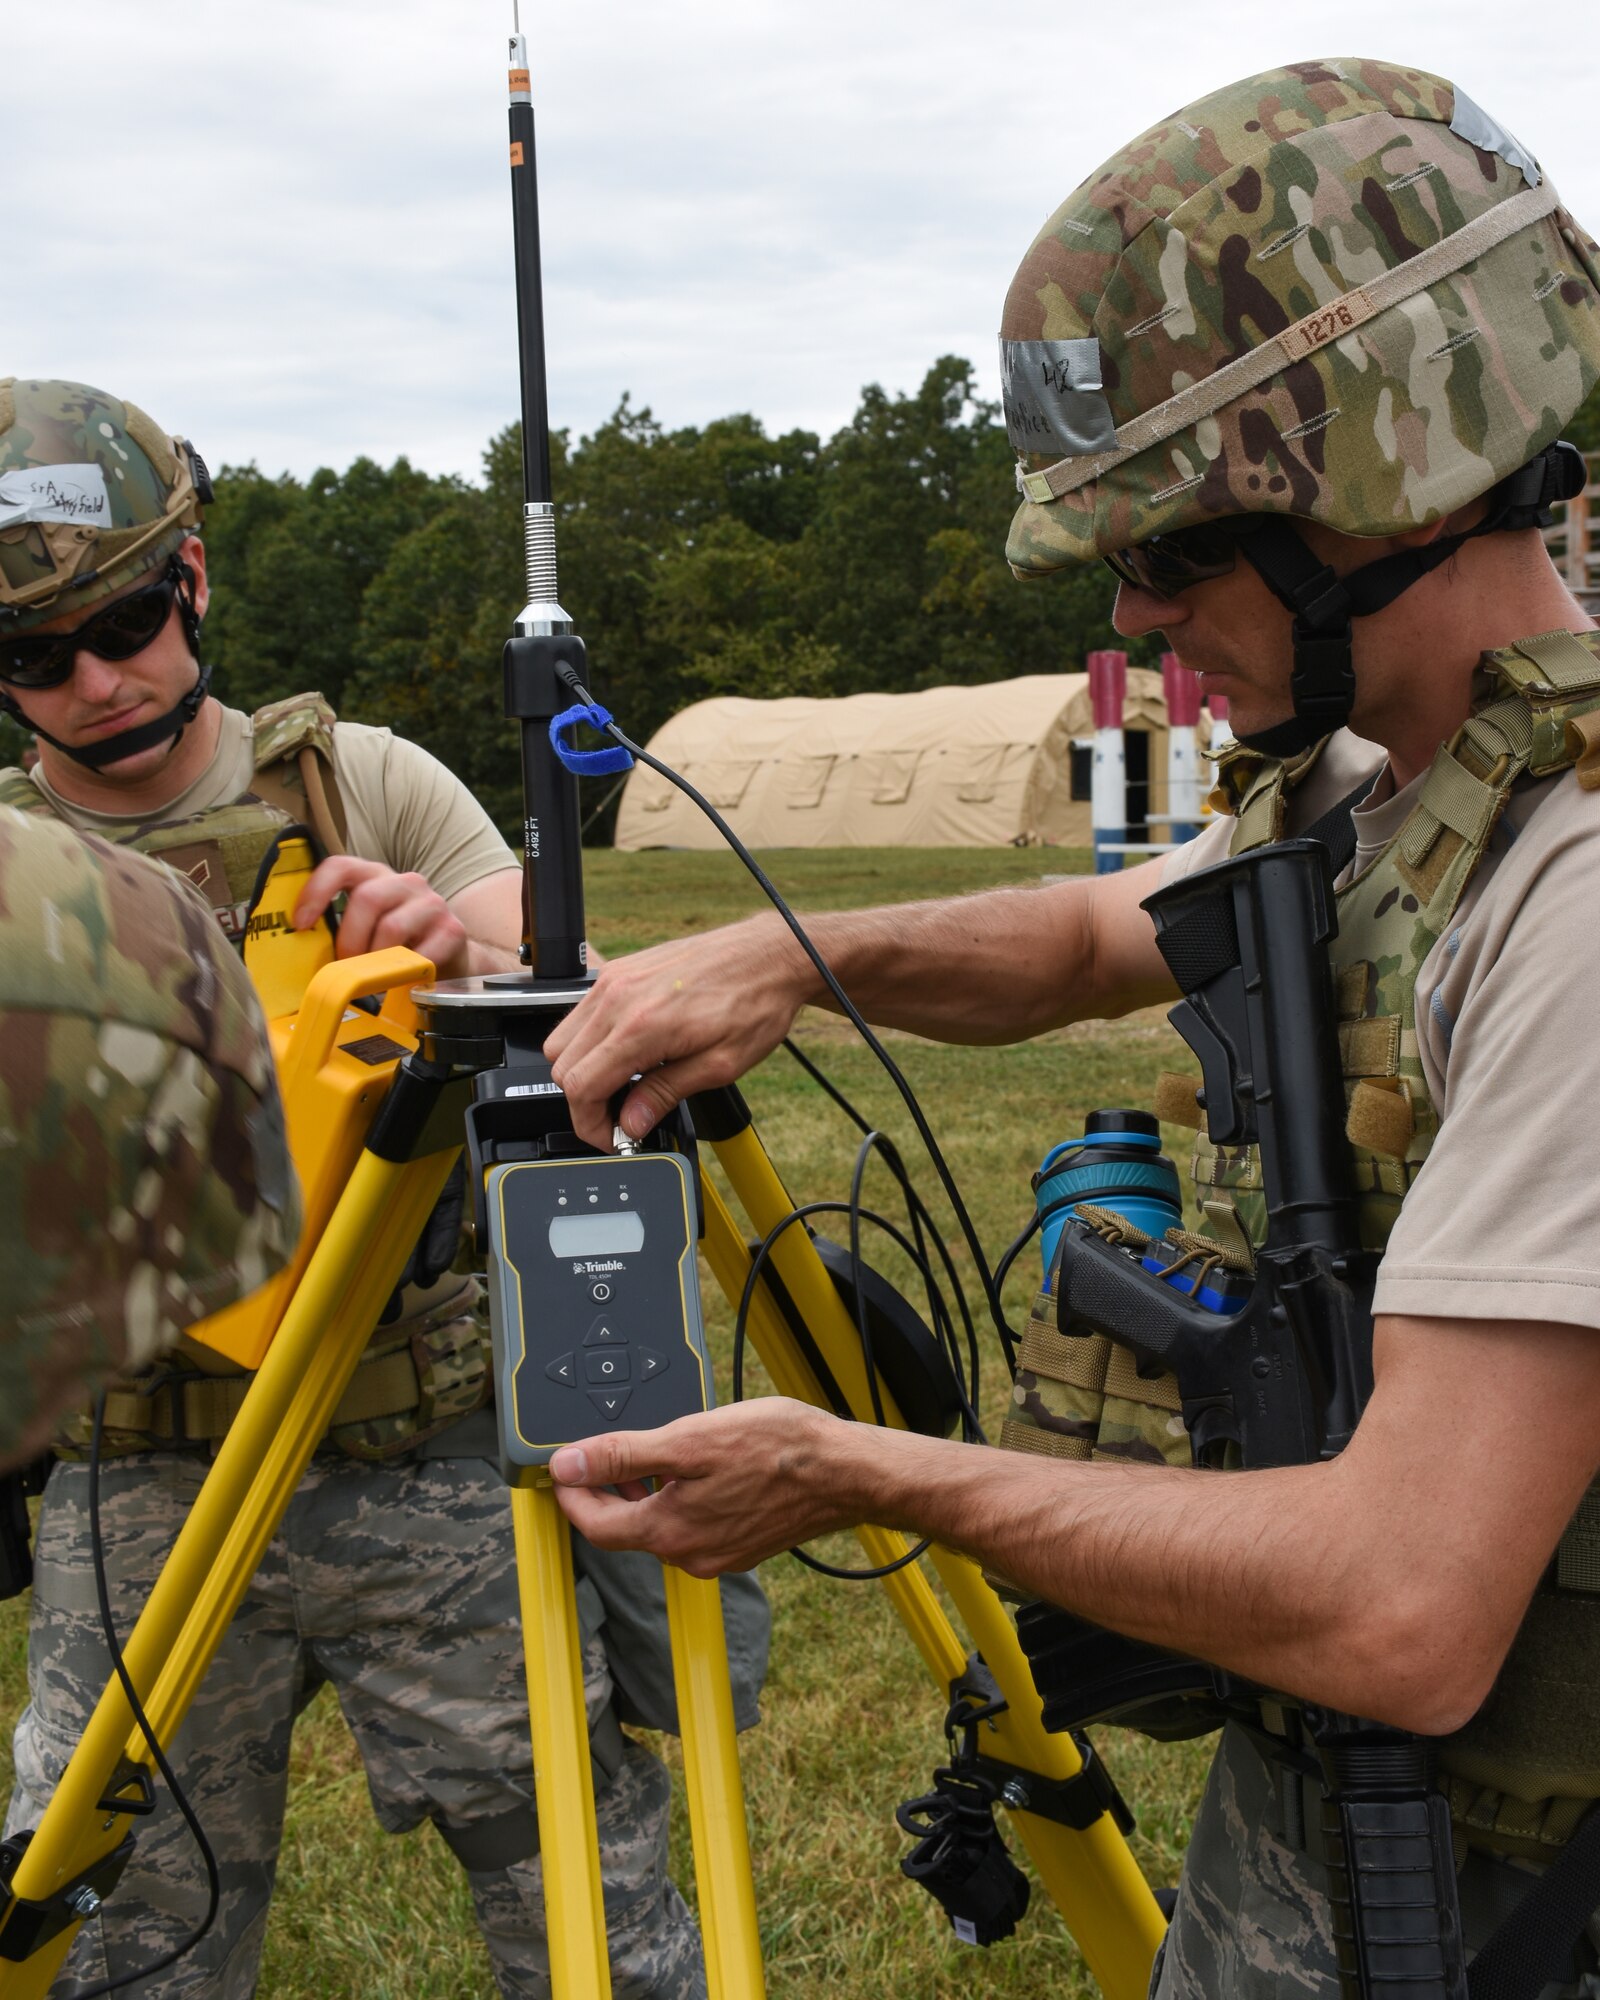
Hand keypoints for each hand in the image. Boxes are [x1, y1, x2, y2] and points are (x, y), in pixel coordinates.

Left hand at [295, 856, 468, 977]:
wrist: (452, 958)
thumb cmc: (400, 944)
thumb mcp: (367, 929)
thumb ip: (340, 929)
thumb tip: (301, 953)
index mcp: (376, 877)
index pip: (341, 866)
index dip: (316, 891)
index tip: (302, 923)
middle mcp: (405, 882)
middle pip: (367, 899)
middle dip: (350, 939)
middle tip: (347, 966)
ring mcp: (431, 903)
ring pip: (392, 927)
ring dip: (376, 960)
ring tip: (374, 978)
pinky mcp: (452, 929)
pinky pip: (421, 954)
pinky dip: (406, 973)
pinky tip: (403, 981)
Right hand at [544, 916, 812, 1149]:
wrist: (770, 955)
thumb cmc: (755, 1002)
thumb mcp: (719, 1065)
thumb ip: (664, 1094)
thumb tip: (630, 1122)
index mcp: (640, 1025)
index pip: (580, 1087)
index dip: (591, 1124)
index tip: (613, 1136)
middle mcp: (618, 997)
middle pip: (562, 1066)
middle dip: (585, 1101)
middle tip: (621, 1116)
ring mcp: (614, 978)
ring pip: (563, 1039)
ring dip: (584, 1070)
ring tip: (625, 1085)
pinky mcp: (619, 969)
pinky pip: (581, 1014)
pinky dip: (592, 1042)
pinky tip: (629, 1053)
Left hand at [550, 1400, 864, 1574]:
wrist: (846, 1473)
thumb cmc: (777, 1450)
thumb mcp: (690, 1440)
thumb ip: (624, 1456)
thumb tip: (568, 1465)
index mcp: (669, 1532)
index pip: (596, 1526)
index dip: (572, 1496)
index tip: (561, 1469)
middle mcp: (690, 1554)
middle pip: (627, 1529)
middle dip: (608, 1492)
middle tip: (601, 1454)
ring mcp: (719, 1554)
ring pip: (662, 1527)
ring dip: (645, 1494)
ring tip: (648, 1454)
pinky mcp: (743, 1545)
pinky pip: (694, 1526)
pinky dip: (680, 1500)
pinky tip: (695, 1469)